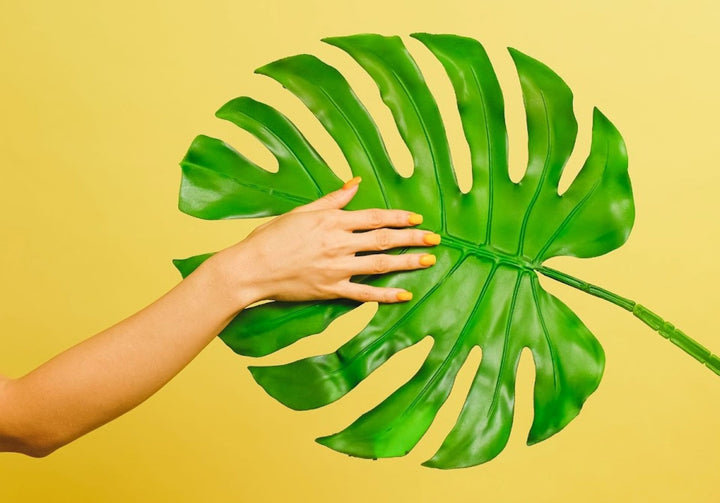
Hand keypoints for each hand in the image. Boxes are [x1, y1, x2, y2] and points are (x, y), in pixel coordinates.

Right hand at [213, 177, 440, 307]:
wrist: (251, 267)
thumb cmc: (272, 236)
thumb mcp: (302, 211)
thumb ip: (332, 198)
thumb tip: (355, 182)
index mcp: (332, 221)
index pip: (374, 217)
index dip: (398, 217)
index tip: (417, 218)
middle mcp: (338, 243)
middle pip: (383, 239)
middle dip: (412, 238)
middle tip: (435, 239)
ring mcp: (337, 267)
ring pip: (380, 264)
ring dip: (407, 262)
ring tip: (428, 260)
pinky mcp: (331, 289)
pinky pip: (364, 294)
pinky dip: (386, 295)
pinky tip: (405, 294)